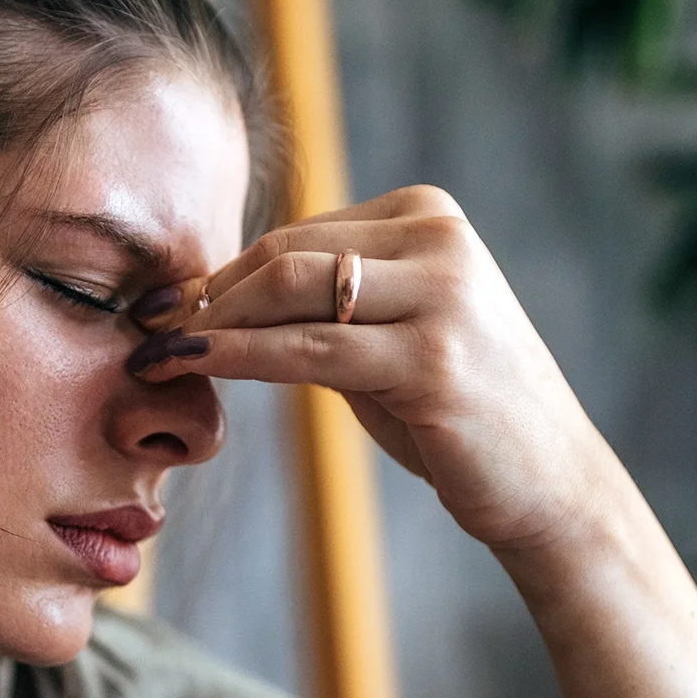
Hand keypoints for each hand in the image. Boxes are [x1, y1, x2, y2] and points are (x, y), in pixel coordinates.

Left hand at [132, 185, 612, 556]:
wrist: (550, 482)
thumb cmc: (459, 411)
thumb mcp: (393, 334)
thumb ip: (324, 303)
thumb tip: (217, 295)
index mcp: (429, 215)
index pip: (297, 234)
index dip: (223, 272)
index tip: (166, 305)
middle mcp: (440, 240)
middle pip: (287, 254)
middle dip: (207, 294)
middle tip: (147, 327)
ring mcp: (442, 297)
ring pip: (291, 293)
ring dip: (211, 323)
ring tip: (156, 350)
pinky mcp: (431, 361)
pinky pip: (308, 351)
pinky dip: (239, 355)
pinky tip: (193, 364)